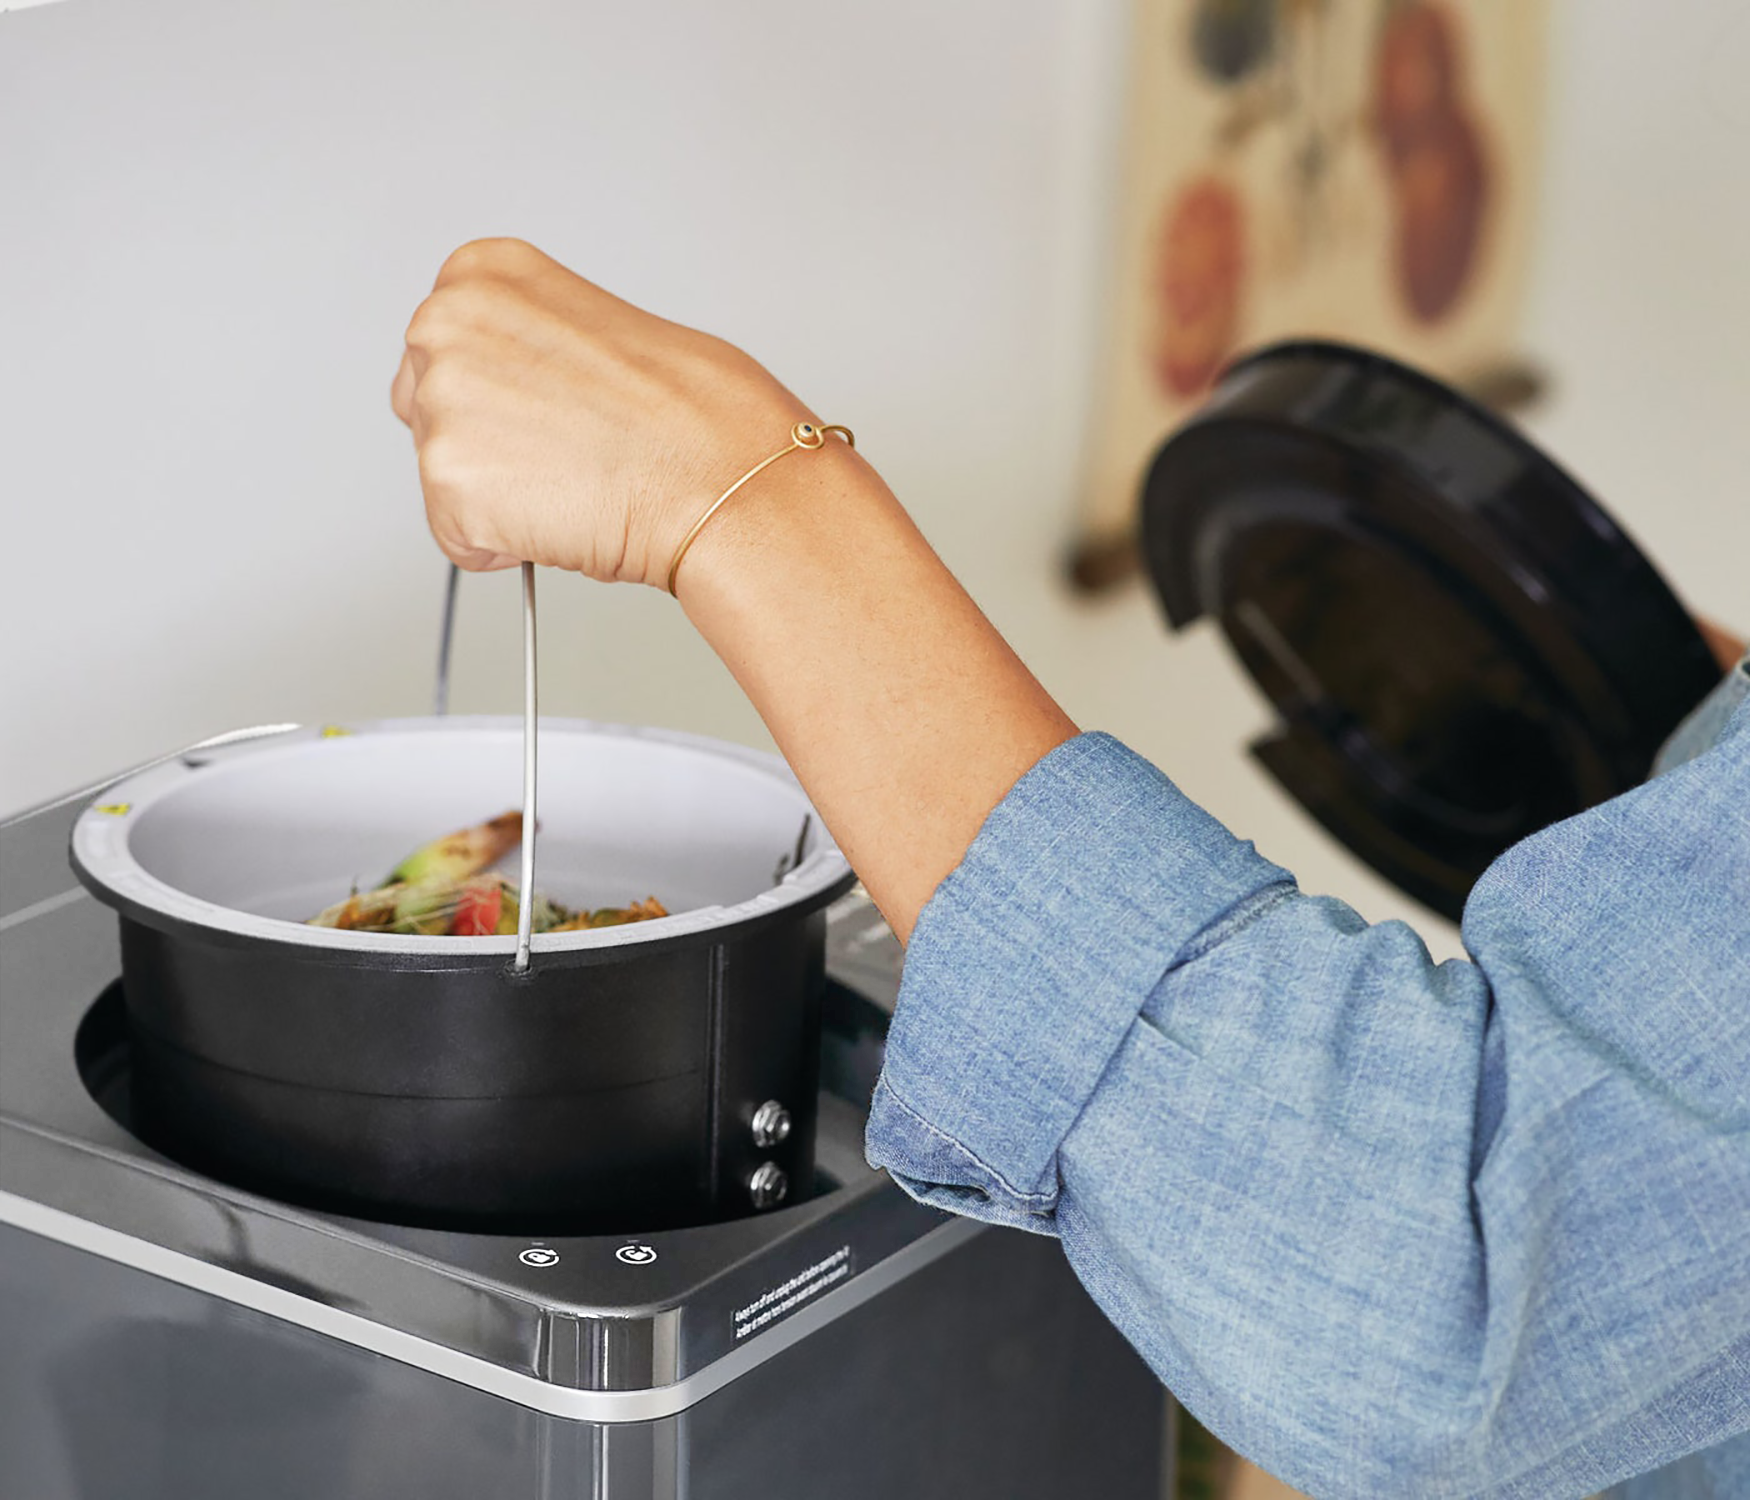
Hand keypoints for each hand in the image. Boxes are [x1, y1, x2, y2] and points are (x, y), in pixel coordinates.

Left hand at [390, 238, 811, 585]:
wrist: (719, 473)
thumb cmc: (691, 411)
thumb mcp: (596, 330)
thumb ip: (531, 349)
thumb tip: (515, 395)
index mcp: (482, 274)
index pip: (444, 348)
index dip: (501, 393)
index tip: (546, 407)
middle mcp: (445, 324)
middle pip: (424, 408)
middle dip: (485, 442)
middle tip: (563, 453)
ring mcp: (441, 404)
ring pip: (442, 476)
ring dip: (500, 495)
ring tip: (574, 481)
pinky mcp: (447, 484)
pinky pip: (456, 537)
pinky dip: (502, 546)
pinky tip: (562, 515)